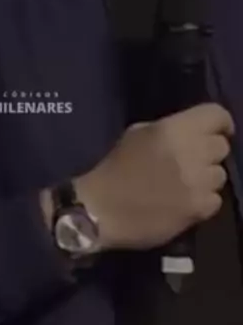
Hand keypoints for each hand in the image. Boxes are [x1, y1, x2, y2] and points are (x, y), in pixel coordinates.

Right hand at [75, 102, 233, 250]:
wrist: (103, 209)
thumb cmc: (117, 166)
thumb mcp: (138, 133)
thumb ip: (169, 129)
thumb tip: (190, 133)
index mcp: (175, 129)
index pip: (217, 115)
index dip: (220, 122)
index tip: (216, 130)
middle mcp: (192, 152)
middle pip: (222, 146)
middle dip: (210, 151)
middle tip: (194, 158)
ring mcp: (198, 183)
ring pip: (220, 175)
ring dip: (206, 177)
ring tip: (187, 182)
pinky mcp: (199, 209)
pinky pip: (216, 200)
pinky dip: (204, 200)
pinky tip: (185, 201)